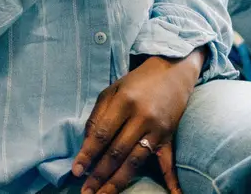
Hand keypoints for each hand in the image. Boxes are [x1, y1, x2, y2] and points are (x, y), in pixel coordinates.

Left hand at [72, 53, 200, 193]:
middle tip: (86, 192)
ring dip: (118, 181)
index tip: (77, 171)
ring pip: (136, 161)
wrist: (173, 69)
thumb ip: (98, 115)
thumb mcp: (113, 90)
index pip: (102, 134)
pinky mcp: (169, 136)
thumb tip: (86, 145)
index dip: (88, 154)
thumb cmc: (138, 81)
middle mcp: (142, 116)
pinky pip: (169, 161)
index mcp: (124, 101)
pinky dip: (171, 180)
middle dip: (99, 174)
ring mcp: (158, 128)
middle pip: (117, 152)